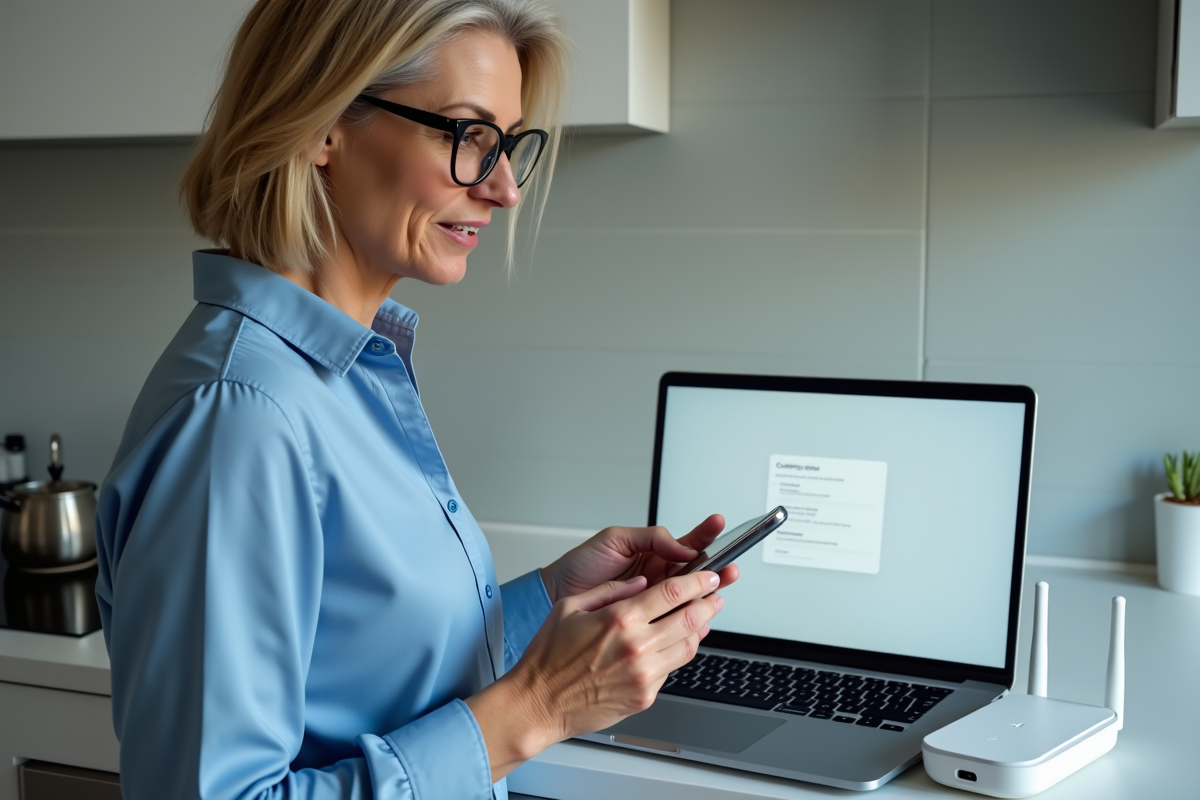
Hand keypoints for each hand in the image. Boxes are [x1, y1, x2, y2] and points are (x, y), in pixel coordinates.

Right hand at [465, 569, 725, 780]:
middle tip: (716, 594)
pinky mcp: (645, 696)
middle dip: (709, 602)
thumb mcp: (571, 607)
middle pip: (691, 619)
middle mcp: (637, 647)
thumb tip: (640, 583)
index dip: (698, 580)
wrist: (539, 703)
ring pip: (689, 647)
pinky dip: (678, 653)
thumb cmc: (548, 658)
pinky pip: (672, 670)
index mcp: (620, 619)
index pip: (674, 593)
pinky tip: (675, 645)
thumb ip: (610, 590)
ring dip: (700, 629)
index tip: (709, 575)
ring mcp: (644, 675)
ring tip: (702, 618)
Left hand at [541, 514, 737, 602]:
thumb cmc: (582, 565)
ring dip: (708, 590)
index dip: (705, 534)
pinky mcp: (648, 620)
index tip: (719, 525)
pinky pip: (674, 619)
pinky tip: (701, 613)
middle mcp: (658, 575)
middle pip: (696, 570)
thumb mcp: (615, 540)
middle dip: (717, 565)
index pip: (686, 542)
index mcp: (653, 553)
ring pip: (690, 595)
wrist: (557, 594)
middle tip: (731, 564)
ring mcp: (654, 599)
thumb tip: (682, 545)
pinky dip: (690, 617)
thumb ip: (651, 538)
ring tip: (723, 582)